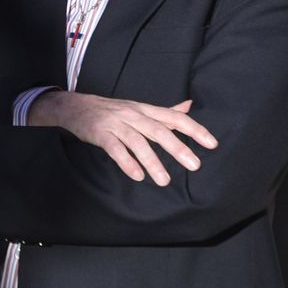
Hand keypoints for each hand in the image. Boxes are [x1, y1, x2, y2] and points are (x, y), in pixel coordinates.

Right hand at [28, 91, 216, 185]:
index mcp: (145, 109)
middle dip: (178, 148)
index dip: (194, 129)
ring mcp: (115, 123)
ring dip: (152, 161)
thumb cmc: (112, 111)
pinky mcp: (100, 134)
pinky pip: (114, 148)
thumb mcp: (140, 108)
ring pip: (137, 141)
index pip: (174, 118)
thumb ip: (165, 111)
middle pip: (159, 130)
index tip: (212, 144)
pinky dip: (126, 162)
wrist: (76, 107)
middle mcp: (133, 114)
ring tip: (164, 180)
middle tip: (195, 165)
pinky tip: (137, 175)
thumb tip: (190, 107)